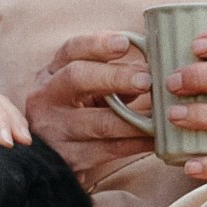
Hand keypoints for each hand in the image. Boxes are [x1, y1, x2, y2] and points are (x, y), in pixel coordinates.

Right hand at [27, 30, 161, 182]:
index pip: (71, 50)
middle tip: (146, 79)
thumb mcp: (81, 91)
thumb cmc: (72, 115)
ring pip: (99, 122)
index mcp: (51, 74)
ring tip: (163, 113)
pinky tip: (156, 138)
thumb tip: (147, 67)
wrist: (44, 164)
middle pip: (77, 78)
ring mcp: (55, 130)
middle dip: (114, 77)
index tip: (125, 43)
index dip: (98, 44)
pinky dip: (137, 143)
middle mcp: (46, 98)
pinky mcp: (69, 159)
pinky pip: (110, 150)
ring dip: (135, 118)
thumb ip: (109, 77)